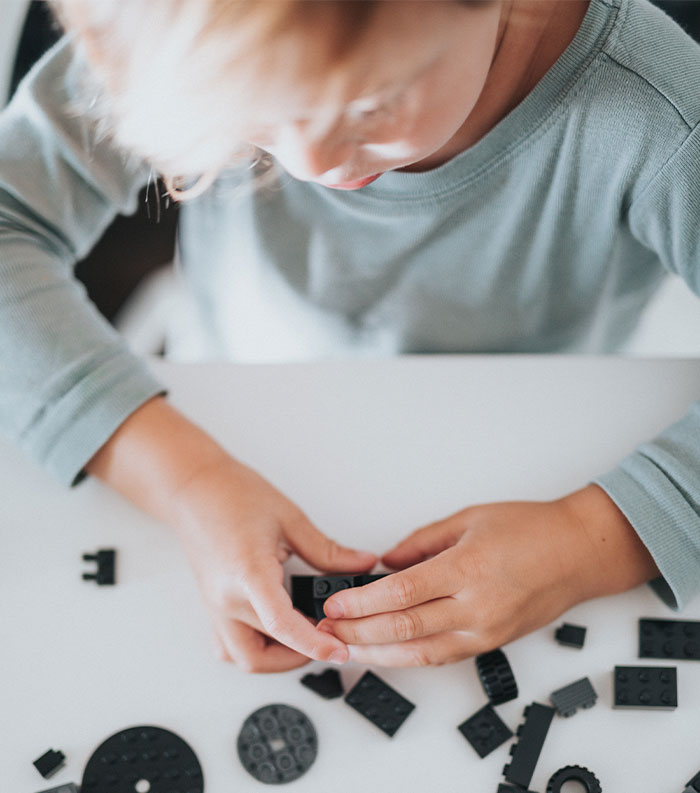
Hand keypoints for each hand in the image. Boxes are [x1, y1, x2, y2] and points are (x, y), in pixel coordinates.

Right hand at [85, 397, 376, 673]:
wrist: (193, 487)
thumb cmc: (233, 495)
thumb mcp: (290, 519)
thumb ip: (328, 550)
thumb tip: (362, 564)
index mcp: (248, 573)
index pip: (282, 625)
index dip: (315, 644)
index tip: (340, 651)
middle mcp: (227, 598)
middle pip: (267, 651)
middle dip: (304, 653)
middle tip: (332, 637)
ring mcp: (216, 607)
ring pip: (245, 659)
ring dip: (277, 659)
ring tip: (306, 637)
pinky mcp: (212, 607)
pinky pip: (229, 647)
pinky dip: (255, 650)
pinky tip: (277, 633)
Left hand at [318, 484, 657, 666]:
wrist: (578, 554)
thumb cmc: (530, 529)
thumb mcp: (469, 519)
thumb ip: (421, 543)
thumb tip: (386, 562)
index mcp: (468, 568)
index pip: (401, 593)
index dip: (362, 602)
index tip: (335, 603)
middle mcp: (476, 607)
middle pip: (404, 628)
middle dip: (359, 631)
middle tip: (329, 628)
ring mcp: (486, 631)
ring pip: (420, 652)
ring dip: (378, 653)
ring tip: (346, 646)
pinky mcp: (492, 644)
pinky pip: (442, 656)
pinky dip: (409, 657)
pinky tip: (386, 653)